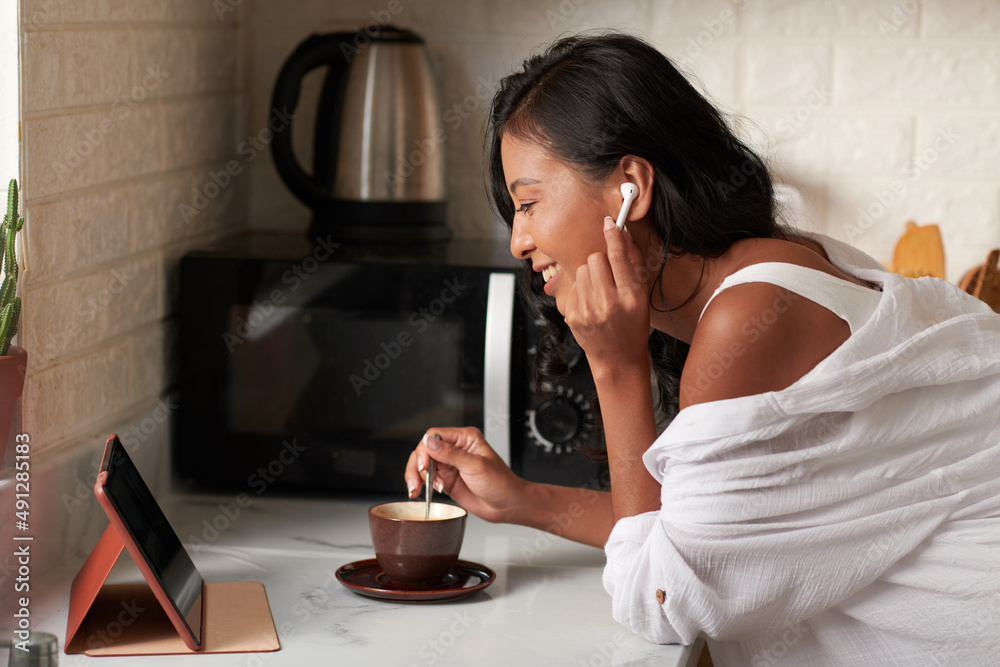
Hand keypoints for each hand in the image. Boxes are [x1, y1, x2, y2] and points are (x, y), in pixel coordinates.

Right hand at [404, 427, 528, 523]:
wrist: (507, 505)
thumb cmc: (501, 483)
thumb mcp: (476, 466)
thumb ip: (451, 454)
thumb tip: (429, 443)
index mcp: (465, 438)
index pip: (435, 435)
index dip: (425, 448)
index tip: (425, 464)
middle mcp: (455, 449)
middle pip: (424, 449)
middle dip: (417, 464)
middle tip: (418, 480)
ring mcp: (449, 464)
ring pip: (422, 464)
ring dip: (415, 476)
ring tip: (416, 489)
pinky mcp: (446, 479)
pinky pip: (426, 478)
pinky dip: (420, 484)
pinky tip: (422, 492)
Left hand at [562, 217, 649, 371]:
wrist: (617, 360)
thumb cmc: (633, 327)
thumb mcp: (641, 297)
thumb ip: (633, 265)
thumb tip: (622, 234)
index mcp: (630, 298)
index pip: (618, 258)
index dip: (613, 236)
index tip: (610, 223)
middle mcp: (608, 304)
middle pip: (595, 259)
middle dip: (601, 262)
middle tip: (608, 276)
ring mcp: (587, 311)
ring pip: (581, 270)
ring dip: (590, 275)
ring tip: (600, 292)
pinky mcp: (572, 316)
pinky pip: (572, 286)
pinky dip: (581, 290)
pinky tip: (591, 303)